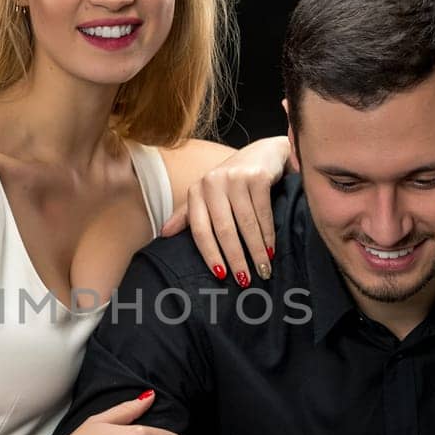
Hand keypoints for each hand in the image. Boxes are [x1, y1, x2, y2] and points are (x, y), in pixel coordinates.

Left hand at [161, 137, 289, 287]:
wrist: (264, 153)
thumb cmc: (233, 181)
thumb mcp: (208, 195)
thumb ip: (188, 214)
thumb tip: (163, 234)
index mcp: (197, 191)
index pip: (199, 230)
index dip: (209, 255)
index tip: (220, 276)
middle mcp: (213, 182)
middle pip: (223, 229)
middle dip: (235, 258)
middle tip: (245, 281)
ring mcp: (235, 178)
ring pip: (245, 224)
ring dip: (255, 251)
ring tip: (263, 271)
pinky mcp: (258, 176)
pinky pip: (263, 213)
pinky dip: (268, 235)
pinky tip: (271, 250)